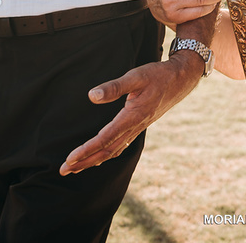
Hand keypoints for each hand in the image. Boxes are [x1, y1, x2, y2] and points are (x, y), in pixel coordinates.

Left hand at [59, 53, 200, 174]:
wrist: (181, 79)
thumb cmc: (158, 74)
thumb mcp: (136, 76)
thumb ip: (114, 87)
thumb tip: (91, 96)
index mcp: (133, 116)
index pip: (105, 138)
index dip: (87, 150)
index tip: (70, 159)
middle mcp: (135, 126)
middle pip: (107, 150)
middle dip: (85, 161)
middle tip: (64, 171)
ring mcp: (138, 128)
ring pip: (113, 150)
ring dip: (93, 160)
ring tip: (75, 168)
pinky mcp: (139, 126)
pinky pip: (120, 146)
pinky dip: (106, 154)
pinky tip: (98, 157)